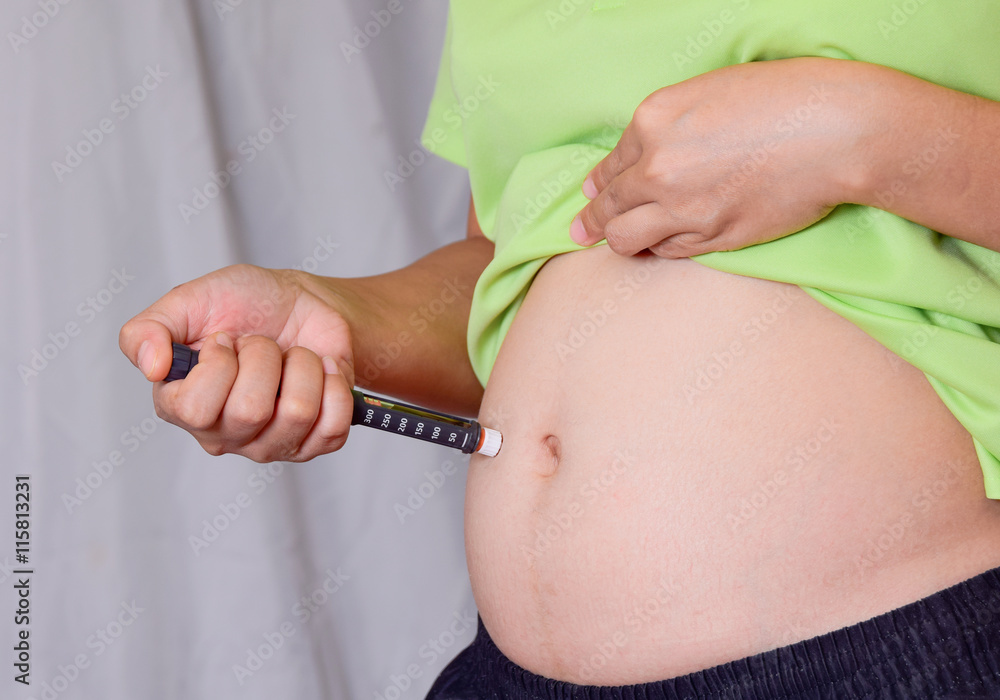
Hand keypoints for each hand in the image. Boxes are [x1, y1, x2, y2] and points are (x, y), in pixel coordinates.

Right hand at [119, 265, 355, 461]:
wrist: (302, 304)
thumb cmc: (245, 304)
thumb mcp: (188, 300)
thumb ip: (147, 330)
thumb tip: (150, 367)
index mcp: (182, 406)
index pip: (196, 409)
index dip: (219, 363)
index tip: (224, 339)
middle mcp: (224, 434)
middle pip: (251, 410)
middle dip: (264, 356)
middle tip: (261, 344)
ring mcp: (270, 444)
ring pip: (298, 414)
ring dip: (303, 366)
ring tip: (291, 356)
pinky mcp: (315, 442)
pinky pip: (333, 427)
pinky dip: (334, 385)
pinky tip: (322, 371)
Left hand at [570, 58, 866, 257]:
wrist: (836, 130)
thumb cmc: (782, 98)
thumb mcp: (709, 92)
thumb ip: (665, 125)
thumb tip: (634, 159)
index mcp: (653, 121)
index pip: (610, 165)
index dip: (598, 185)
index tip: (591, 197)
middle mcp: (658, 167)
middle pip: (608, 207)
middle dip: (590, 222)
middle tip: (580, 233)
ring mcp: (682, 208)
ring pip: (626, 239)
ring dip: (620, 241)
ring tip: (619, 244)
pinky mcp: (711, 238)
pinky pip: (668, 252)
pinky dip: (662, 248)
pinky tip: (667, 242)